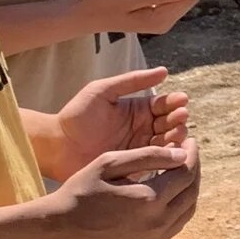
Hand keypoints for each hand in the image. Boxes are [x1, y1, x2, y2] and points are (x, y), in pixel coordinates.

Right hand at [49, 141, 200, 238]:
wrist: (57, 232)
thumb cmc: (79, 192)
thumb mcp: (109, 164)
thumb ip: (148, 156)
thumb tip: (182, 154)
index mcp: (149, 199)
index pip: (186, 173)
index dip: (192, 155)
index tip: (190, 141)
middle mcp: (157, 223)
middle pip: (192, 192)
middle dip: (194, 170)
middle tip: (189, 154)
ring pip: (187, 211)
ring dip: (189, 189)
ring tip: (182, 171)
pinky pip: (174, 226)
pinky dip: (179, 208)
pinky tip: (170, 194)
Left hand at [51, 66, 189, 173]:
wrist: (58, 146)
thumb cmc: (77, 116)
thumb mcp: (103, 91)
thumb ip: (132, 81)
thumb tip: (164, 71)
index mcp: (138, 111)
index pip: (164, 105)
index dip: (175, 102)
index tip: (181, 101)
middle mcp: (143, 130)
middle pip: (170, 124)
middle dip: (179, 120)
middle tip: (180, 118)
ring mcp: (141, 149)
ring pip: (168, 143)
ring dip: (177, 138)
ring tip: (178, 134)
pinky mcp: (136, 167)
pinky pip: (157, 163)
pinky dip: (167, 159)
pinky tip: (171, 154)